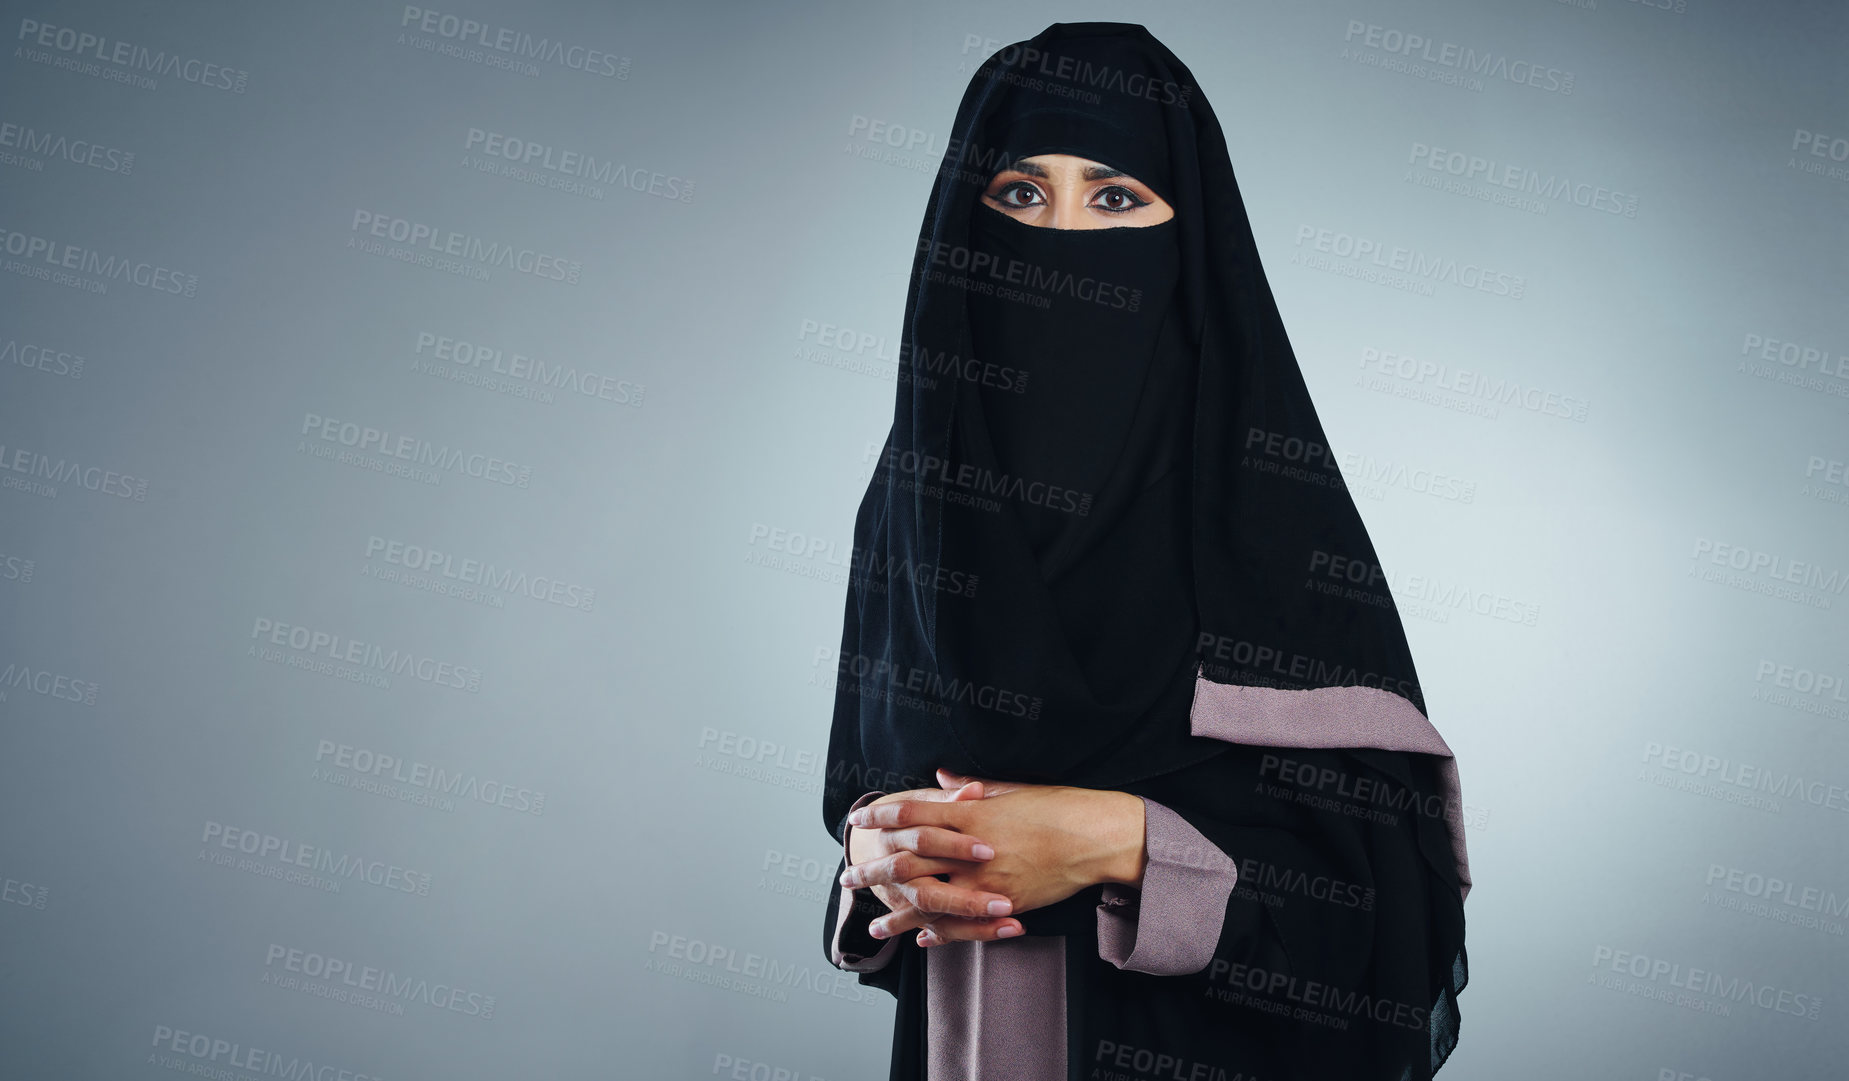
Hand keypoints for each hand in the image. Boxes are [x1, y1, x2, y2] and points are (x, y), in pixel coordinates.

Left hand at [845, 767, 1145, 946]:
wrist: (1098, 837)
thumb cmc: (1059, 806)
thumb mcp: (1012, 789)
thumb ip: (971, 788)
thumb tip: (941, 779)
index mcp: (970, 814)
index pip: (911, 814)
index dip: (880, 817)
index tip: (858, 821)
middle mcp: (970, 849)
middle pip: (908, 863)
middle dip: (874, 872)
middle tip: (848, 879)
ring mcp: (986, 881)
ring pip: (929, 902)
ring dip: (898, 915)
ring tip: (875, 925)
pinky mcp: (1004, 905)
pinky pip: (963, 926)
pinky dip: (939, 934)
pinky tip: (922, 940)